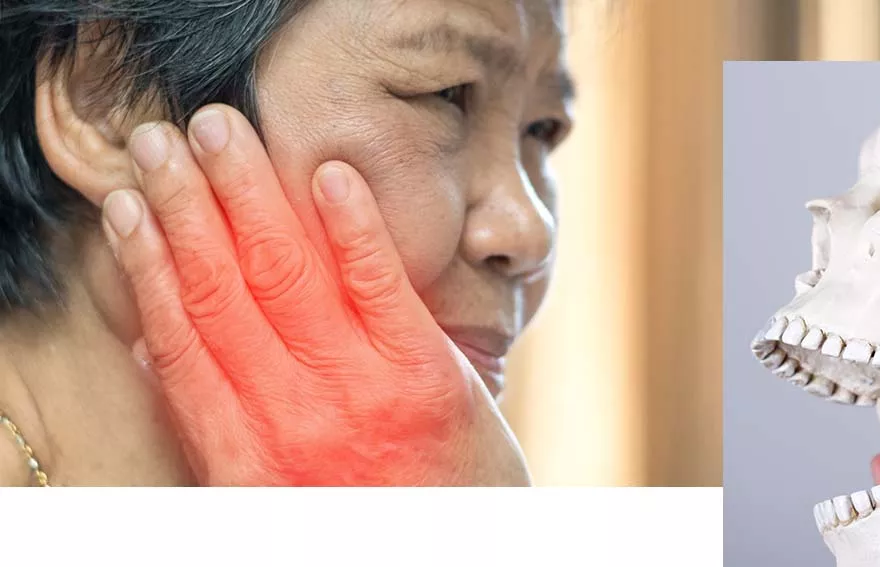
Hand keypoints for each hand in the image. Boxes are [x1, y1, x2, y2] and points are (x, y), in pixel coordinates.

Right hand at [103, 104, 529, 485]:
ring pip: (287, 274)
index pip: (181, 337)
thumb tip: (151, 350)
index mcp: (242, 450)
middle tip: (160, 138)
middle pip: (223, 290)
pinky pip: (382, 287)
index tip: (127, 204)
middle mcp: (291, 417)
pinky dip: (353, 227)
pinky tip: (331, 174)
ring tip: (218, 130)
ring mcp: (361, 392)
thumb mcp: (265, 486)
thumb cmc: (358, 516)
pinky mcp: (429, 377)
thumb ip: (211, 422)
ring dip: (248, 193)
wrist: (453, 556)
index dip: (148, 263)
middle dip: (187, 206)